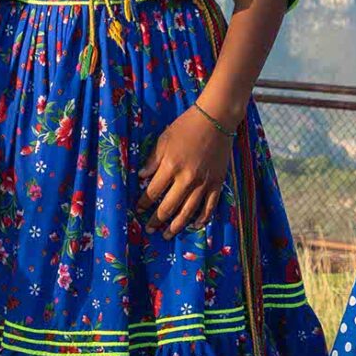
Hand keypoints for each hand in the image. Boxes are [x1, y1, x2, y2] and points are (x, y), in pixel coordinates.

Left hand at [140, 106, 234, 237]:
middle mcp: (187, 179)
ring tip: (167, 235)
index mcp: (171, 166)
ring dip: (176, 226)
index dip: (144, 203)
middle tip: (150, 229)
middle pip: (168, 207)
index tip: (138, 209)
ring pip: (188, 212)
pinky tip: (193, 226)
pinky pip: (209, 207)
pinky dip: (201, 219)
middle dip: (157, 220)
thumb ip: (152, 161)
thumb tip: (141, 177)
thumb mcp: (163, 140)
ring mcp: (204, 183)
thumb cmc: (186, 127)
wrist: (215, 120)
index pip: (153, 192)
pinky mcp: (217, 184)